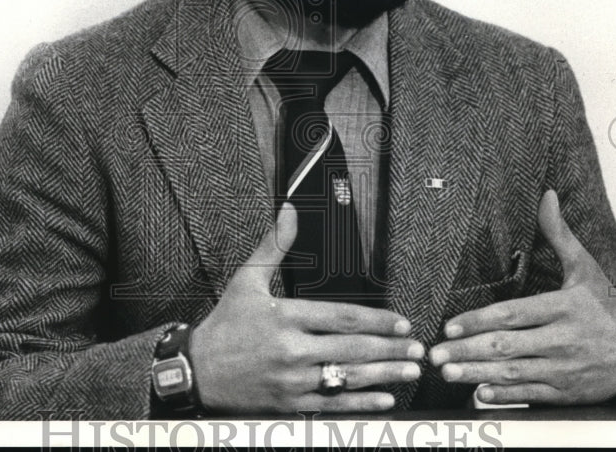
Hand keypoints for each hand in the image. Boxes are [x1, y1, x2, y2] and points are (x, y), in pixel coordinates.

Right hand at [190, 203, 423, 413]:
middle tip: (419, 348)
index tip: (402, 322)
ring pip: (348, 377)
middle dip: (391, 348)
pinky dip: (362, 402)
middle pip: (353, 348)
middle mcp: (292, 350)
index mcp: (286, 317)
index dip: (378, 320)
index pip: (343, 317)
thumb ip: (274, 245)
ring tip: (410, 371)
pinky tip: (385, 398)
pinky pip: (333, 404)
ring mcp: (292, 380)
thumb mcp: (247, 280)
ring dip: (385, 375)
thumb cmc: (225, 324)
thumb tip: (289, 211)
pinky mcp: (289, 403)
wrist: (197, 370)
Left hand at [428, 189, 615, 405]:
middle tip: (436, 354)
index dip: (478, 321)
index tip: (450, 325)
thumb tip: (547, 196)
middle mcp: (562, 340)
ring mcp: (564, 369)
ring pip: (514, 373)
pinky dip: (505, 396)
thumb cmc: (608, 308)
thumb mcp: (585, 267)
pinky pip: (531, 394)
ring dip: (477, 374)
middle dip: (468, 350)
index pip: (512, 314)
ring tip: (448, 373)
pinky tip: (479, 393)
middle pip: (507, 346)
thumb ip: (559, 234)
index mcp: (563, 308)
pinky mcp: (567, 392)